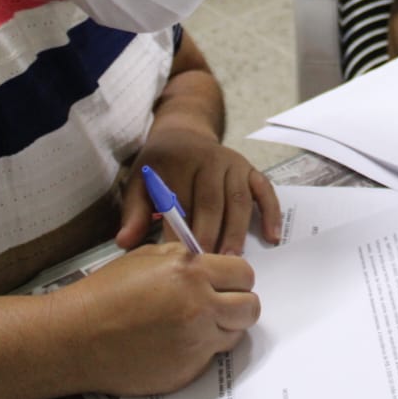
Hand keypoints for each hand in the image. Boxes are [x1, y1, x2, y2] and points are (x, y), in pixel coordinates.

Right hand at [61, 243, 258, 395]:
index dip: (236, 276)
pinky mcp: (187, 369)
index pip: (244, 273)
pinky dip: (200, 348)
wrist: (77, 337)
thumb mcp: (147, 257)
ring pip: (235, 334)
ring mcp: (195, 341)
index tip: (226, 280)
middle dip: (239, 302)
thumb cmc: (106, 292)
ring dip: (223, 326)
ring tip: (195, 321)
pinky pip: (211, 357)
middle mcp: (199, 307)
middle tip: (220, 302)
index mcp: (190, 273)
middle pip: (250, 307)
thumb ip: (186, 257)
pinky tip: (175, 341)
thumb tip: (212, 261)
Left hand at [117, 126, 280, 255]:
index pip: (179, 201)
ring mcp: (234, 164)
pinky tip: (273, 237)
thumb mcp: (140, 182)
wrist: (183, 133)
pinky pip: (264, 191)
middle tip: (208, 265)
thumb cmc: (160, 166)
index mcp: (179, 162)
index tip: (178, 259)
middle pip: (212, 202)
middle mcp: (210, 159)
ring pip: (238, 200)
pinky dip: (271, 213)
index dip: (178, 231)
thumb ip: (134, 212)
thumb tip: (125, 243)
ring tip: (233, 260)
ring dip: (237, 231)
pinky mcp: (250, 170)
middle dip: (210, 234)